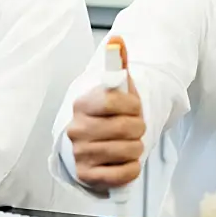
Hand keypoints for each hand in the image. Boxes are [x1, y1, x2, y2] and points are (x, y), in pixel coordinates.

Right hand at [67, 73, 145, 191]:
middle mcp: (77, 129)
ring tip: (129, 143)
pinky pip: (123, 175)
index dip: (132, 105)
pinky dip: (132, 168)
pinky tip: (126, 161)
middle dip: (138, 127)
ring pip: (128, 150)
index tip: (134, 107)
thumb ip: (118, 63)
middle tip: (134, 127)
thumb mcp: (116, 87)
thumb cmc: (110, 114)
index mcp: (82, 104)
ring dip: (136, 147)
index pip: (113, 101)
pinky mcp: (87, 176)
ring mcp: (81, 154)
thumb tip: (117, 41)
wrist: (96, 142)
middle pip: (125, 127)